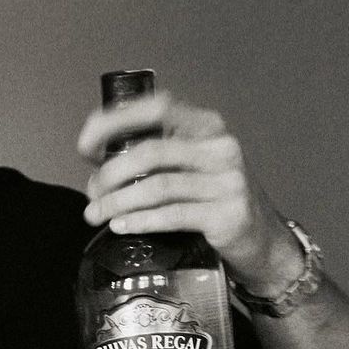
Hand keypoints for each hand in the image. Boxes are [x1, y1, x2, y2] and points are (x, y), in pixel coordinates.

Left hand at [78, 90, 301, 293]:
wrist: (262, 240)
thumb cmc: (215, 199)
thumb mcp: (190, 165)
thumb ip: (154, 156)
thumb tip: (97, 162)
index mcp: (206, 125)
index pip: (156, 108)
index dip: (114, 122)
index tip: (86, 146)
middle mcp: (219, 147)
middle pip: (150, 151)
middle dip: (109, 174)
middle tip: (91, 194)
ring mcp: (227, 180)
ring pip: (157, 186)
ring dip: (117, 201)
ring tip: (97, 213)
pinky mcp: (228, 214)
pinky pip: (173, 215)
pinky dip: (140, 221)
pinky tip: (121, 226)